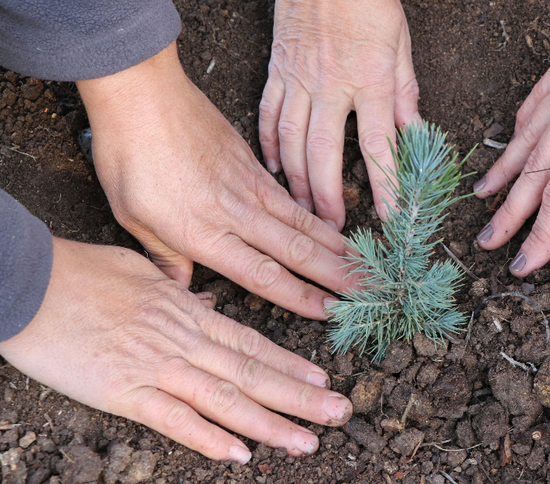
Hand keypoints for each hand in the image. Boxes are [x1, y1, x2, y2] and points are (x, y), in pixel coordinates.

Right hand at [0, 238, 351, 460]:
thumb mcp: (143, 273)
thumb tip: (207, 305)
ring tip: (305, 441)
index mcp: (188, 313)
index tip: (324, 381)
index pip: (252, 345)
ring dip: (269, 423)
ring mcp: (155, 366)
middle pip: (253, 374)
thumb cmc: (83, 273)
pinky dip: (207, 437)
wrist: (30, 281)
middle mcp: (183, 341)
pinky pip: (172, 418)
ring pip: (225, 399)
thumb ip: (180, 294)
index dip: (292, 365)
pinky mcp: (122, 391)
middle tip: (340, 413)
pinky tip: (238, 453)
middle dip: (300, 397)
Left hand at [77, 42, 357, 319]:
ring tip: (363, 263)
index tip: (331, 312)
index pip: (263, 275)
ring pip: (301, 223)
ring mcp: (248, 186)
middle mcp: (235, 214)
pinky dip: (317, 216)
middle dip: (335, 275)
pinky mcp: (253, 164)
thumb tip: (184, 293)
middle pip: (294, 251)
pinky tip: (333, 227)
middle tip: (369, 290)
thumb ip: (165, 259)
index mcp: (203, 233)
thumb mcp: (132, 217)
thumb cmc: (129, 156)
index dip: (300, 297)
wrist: (143, 92)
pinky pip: (292, 198)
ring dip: (335, 247)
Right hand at [259, 0, 419, 227]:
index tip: (390, 217)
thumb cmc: (369, 0)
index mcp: (371, 81)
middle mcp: (333, 86)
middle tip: (331, 226)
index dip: (386, 184)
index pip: (379, 144)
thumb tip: (414, 133)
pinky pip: (268, 114)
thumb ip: (405, 93)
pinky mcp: (278, 70)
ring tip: (301, 210)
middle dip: (327, 195)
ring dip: (296, 180)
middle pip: (326, 152)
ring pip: (292, 140)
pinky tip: (273, 169)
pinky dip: (268, 145)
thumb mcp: (401, 45)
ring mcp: (300, 80)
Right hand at [474, 0, 549, 276]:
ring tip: (482, 196)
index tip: (523, 263)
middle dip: (510, 212)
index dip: (542, 234)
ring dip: (504, 171)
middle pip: (534, 170)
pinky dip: (521, 126)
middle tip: (488, 241)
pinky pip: (536, 99)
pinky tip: (511, 141)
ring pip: (527, 134)